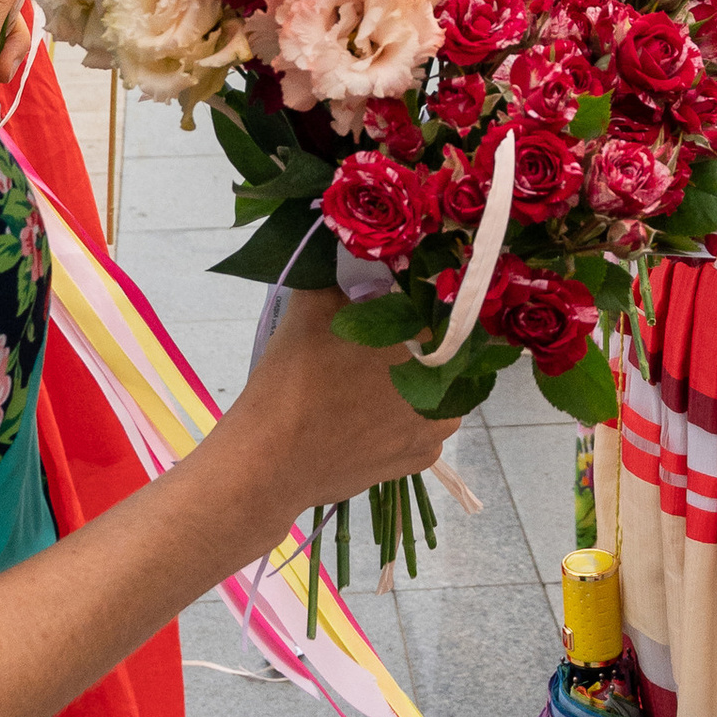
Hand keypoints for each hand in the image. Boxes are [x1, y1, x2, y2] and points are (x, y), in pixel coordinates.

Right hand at [223, 290, 452, 517]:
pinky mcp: (418, 461)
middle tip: (374, 341)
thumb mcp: (312, 305)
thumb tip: (354, 256)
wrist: (271, 460)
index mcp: (428, 342)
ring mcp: (434, 430)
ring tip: (369, 379)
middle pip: (439, 351)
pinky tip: (371, 413)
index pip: (438, 308)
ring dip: (413, 380)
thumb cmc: (294, 379)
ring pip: (435, 390)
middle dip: (413, 342)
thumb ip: (341, 274)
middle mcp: (446, 387)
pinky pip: (422, 427)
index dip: (415, 302)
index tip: (390, 301)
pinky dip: (404, 417)